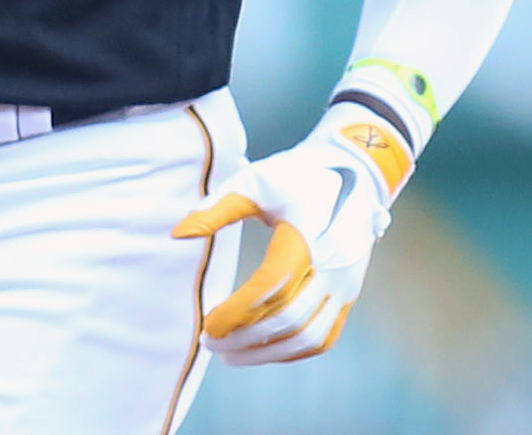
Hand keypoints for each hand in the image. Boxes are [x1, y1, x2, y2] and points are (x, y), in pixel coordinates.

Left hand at [171, 108, 413, 364]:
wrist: (354, 175)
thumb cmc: (296, 176)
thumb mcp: (254, 181)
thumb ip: (216, 208)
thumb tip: (177, 234)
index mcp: (307, 238)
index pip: (272, 287)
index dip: (238, 312)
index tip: (207, 325)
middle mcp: (332, 267)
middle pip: (289, 321)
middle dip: (247, 339)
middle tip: (210, 345)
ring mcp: (345, 285)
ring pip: (309, 338)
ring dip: (268, 353)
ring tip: (231, 355)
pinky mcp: (349, 295)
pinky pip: (324, 337)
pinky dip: (292, 351)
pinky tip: (262, 351)